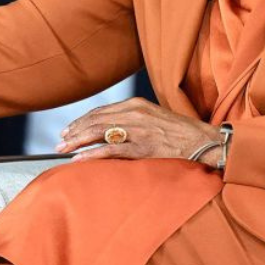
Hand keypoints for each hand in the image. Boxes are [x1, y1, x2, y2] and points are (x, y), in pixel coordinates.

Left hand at [57, 99, 219, 162]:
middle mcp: (134, 113)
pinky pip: (111, 150)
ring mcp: (138, 130)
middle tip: (59, 142)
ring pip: (99, 133)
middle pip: (95, 120)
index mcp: (136, 104)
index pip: (100, 111)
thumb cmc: (181, 133)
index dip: (81, 121)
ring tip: (64, 150)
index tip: (68, 130)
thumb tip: (110, 130)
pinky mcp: (143, 147)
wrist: (204, 141)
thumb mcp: (154, 117)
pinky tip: (79, 159)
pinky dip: (92, 154)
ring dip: (78, 142)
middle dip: (74, 132)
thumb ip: (133, 120)